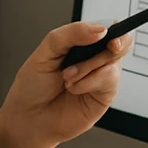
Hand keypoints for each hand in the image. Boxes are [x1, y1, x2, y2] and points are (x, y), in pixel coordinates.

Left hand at [0, 21, 132, 147]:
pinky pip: (109, 80)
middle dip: (109, 45)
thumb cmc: (32, 87)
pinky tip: (73, 88)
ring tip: (67, 77)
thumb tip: (100, 30)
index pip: (106, 28)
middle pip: (119, 42)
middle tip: (103, 48)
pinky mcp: (104, 95)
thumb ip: (70, 34)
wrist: (28, 119)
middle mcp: (93, 59)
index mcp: (80, 44)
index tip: (109, 32)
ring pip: (112, 61)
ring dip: (88, 67)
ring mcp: (100, 77)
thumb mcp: (45, 52)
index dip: (115, 28)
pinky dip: (89, 82)